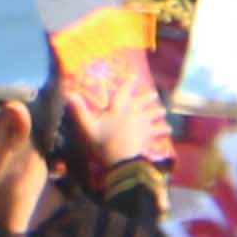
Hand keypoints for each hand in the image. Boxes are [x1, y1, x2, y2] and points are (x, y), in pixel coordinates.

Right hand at [61, 46, 170, 170]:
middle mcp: (133, 112)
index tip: (135, 77)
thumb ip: (80, 111)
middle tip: (154, 94)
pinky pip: (160, 130)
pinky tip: (168, 130)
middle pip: (143, 101)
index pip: (125, 91)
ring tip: (163, 110)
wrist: (121, 160)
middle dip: (149, 97)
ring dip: (158, 111)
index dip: (130, 83)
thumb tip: (68, 94)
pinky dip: (164, 129)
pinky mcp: (149, 134)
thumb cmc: (103, 143)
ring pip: (154, 114)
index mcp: (118, 108)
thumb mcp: (89, 128)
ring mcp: (143, 123)